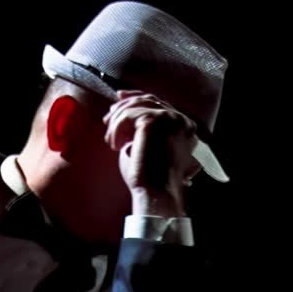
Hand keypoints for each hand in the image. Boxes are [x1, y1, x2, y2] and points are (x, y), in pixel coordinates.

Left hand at [103, 90, 200, 214]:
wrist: (155, 193)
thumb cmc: (150, 178)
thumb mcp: (150, 147)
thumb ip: (143, 128)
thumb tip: (121, 111)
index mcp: (184, 126)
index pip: (159, 103)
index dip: (136, 98)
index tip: (119, 100)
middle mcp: (181, 119)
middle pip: (147, 100)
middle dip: (124, 105)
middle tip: (108, 118)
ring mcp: (169, 118)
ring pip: (135, 106)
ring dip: (117, 121)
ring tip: (110, 140)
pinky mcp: (155, 120)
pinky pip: (127, 116)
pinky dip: (116, 130)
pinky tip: (114, 145)